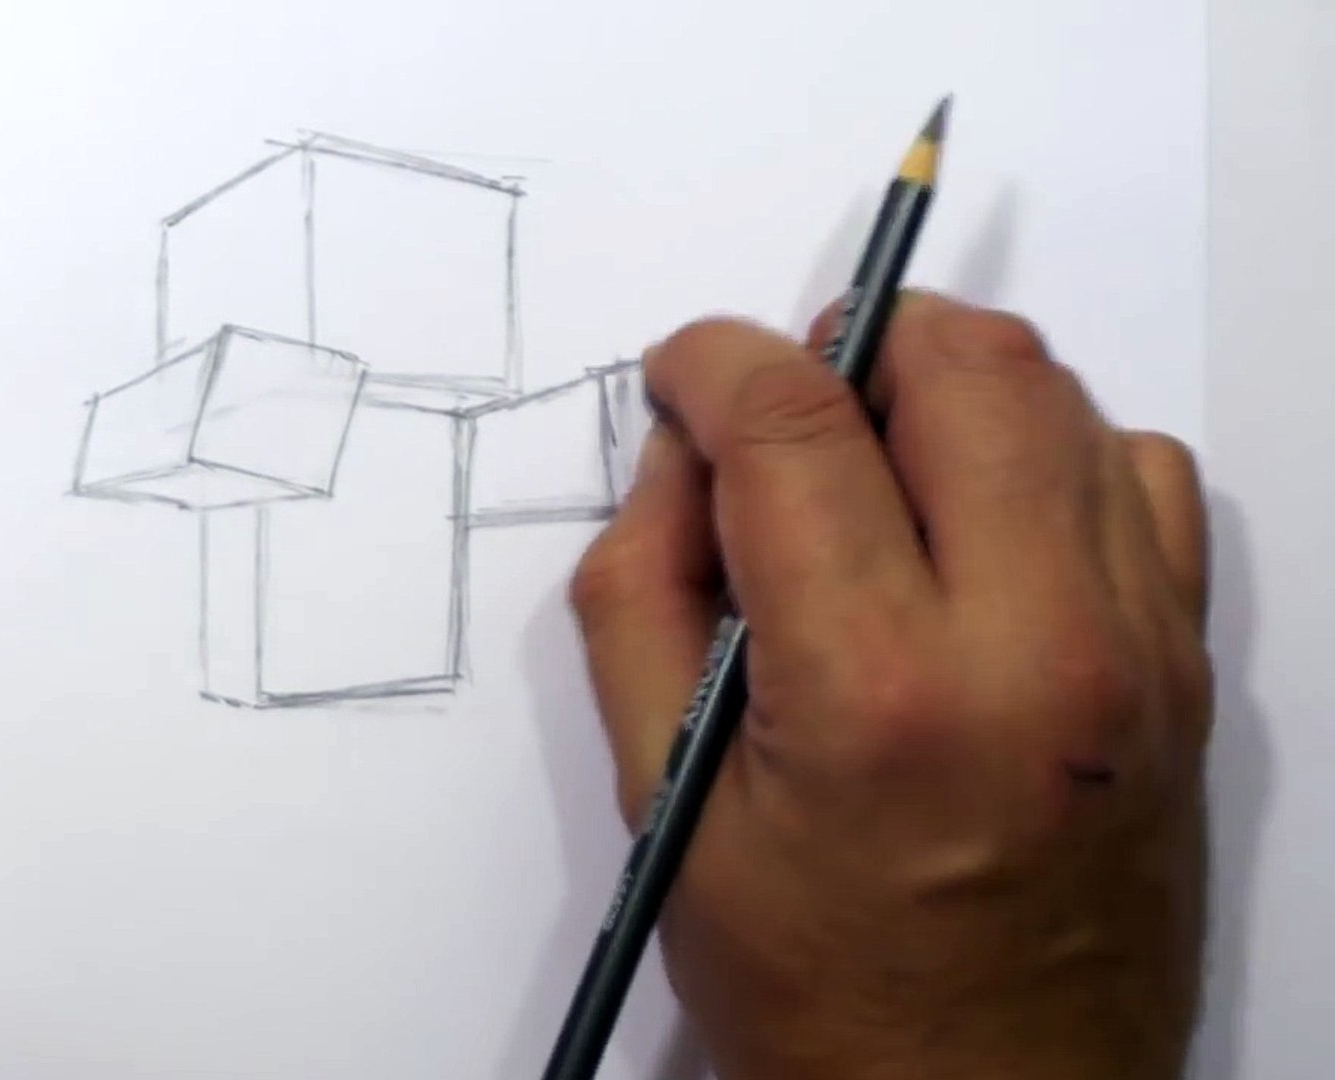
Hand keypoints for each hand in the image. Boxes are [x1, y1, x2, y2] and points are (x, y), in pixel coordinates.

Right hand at [571, 295, 1209, 1078]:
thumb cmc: (812, 980)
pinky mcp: (1188, 671)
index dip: (716, 362)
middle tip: (784, 410)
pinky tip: (985, 528)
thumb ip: (642, 596)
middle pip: (965, 365)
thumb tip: (679, 454)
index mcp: (877, 692)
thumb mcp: (665, 798)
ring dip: (948, 392)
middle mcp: (1038, 648)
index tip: (682, 377)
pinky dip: (1054, 454)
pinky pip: (1145, 476)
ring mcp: (1139, 653)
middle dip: (849, 342)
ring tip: (878, 471)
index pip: (796, 425)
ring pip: (1065, 396)